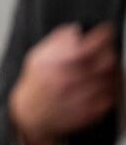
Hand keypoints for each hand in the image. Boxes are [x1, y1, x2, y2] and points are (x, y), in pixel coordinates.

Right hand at [9, 23, 117, 144]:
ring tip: (100, 68)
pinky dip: (110, 87)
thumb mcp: (37, 57)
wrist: (31, 115)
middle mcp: (74, 80)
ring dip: (110, 70)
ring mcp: (85, 97)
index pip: (92, 43)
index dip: (103, 34)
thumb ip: (57, 41)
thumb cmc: (35, 85)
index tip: (106, 30)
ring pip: (113, 77)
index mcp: (60, 64)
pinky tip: (99, 84)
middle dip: (109, 52)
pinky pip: (113, 94)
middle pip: (108, 59)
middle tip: (105, 50)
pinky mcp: (93, 111)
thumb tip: (76, 29)